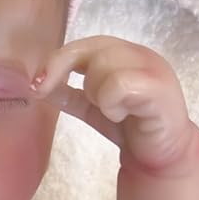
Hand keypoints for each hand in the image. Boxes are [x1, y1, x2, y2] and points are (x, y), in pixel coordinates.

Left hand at [32, 36, 197, 172]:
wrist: (161, 155)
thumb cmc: (130, 126)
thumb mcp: (92, 107)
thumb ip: (68, 94)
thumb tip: (37, 85)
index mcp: (123, 54)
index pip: (84, 44)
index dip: (58, 61)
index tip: (38, 86)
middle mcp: (139, 54)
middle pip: (92, 50)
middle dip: (80, 79)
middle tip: (92, 103)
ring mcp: (152, 67)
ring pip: (104, 65)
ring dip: (99, 95)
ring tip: (115, 111)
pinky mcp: (159, 87)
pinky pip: (119, 85)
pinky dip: (112, 104)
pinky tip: (123, 115)